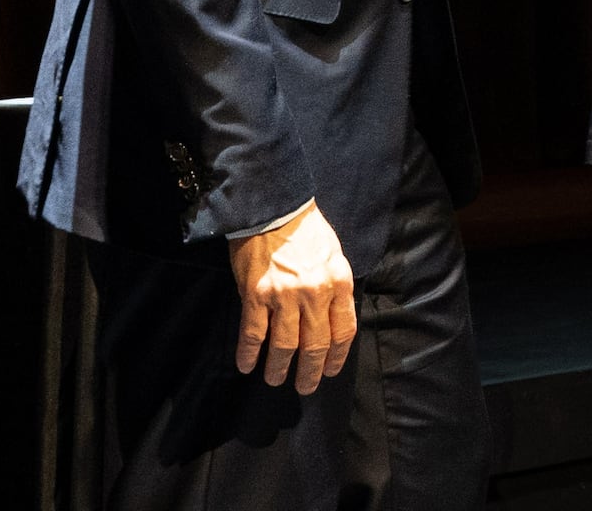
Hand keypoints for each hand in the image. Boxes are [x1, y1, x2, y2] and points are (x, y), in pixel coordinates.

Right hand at [228, 200, 356, 391]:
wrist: (274, 205)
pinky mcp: (256, 295)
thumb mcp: (333, 255)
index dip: (337, 356)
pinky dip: (249, 353)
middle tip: (305, 387)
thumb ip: (335, 288)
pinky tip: (247, 365)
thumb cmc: (306, 229)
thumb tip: (332, 320)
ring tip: (276, 380)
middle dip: (311, 372)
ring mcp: (284, 296)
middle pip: (316, 345)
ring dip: (280, 368)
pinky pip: (253, 333)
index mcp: (339, 283)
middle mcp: (314, 293)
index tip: (330, 370)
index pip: (344, 331)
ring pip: (285, 345)